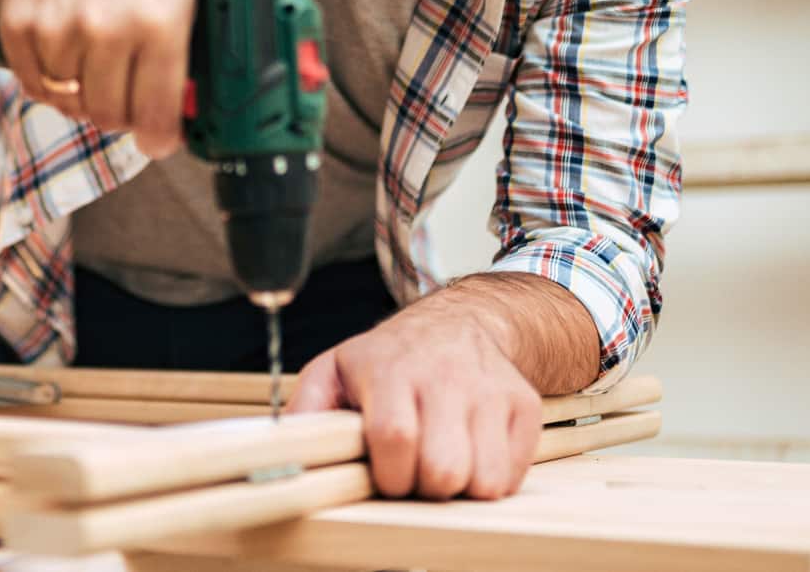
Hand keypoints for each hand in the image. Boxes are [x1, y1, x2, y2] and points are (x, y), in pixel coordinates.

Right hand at [0, 0, 197, 157]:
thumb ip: (199, 34)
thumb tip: (208, 92)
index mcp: (159, 21)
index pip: (156, 113)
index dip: (159, 137)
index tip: (158, 139)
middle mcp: (107, 29)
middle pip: (110, 115)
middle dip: (122, 113)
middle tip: (126, 96)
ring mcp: (58, 29)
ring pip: (70, 103)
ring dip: (82, 93)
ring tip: (94, 64)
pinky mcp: (18, 24)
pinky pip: (33, 84)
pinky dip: (48, 82)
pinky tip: (63, 59)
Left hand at [288, 304, 543, 499]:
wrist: (459, 322)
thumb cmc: (390, 358)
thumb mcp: (338, 368)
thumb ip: (308, 406)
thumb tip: (285, 444)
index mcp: (392, 369)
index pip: (394, 438)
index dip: (388, 474)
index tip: (384, 475)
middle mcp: (446, 376)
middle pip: (443, 468)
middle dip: (423, 486)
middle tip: (414, 471)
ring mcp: (490, 390)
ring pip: (484, 480)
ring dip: (459, 487)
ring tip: (441, 461)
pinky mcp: (524, 406)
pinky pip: (512, 475)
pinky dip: (490, 479)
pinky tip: (471, 453)